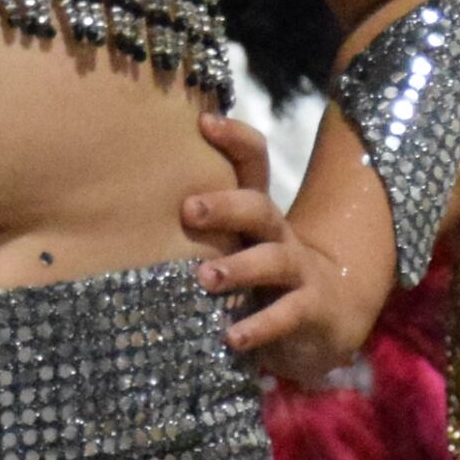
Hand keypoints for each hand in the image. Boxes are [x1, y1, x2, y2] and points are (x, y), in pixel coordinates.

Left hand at [187, 111, 380, 384]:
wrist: (332, 314)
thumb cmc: (264, 277)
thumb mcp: (239, 245)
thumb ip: (203, 229)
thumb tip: (127, 208)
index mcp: (258, 216)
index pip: (254, 164)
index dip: (235, 140)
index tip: (203, 122)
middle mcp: (279, 236)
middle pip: (259, 209)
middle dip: (226, 206)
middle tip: (188, 209)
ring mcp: (300, 272)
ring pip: (273, 260)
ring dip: (240, 268)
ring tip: (205, 278)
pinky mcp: (311, 310)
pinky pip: (286, 316)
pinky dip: (259, 326)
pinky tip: (233, 338)